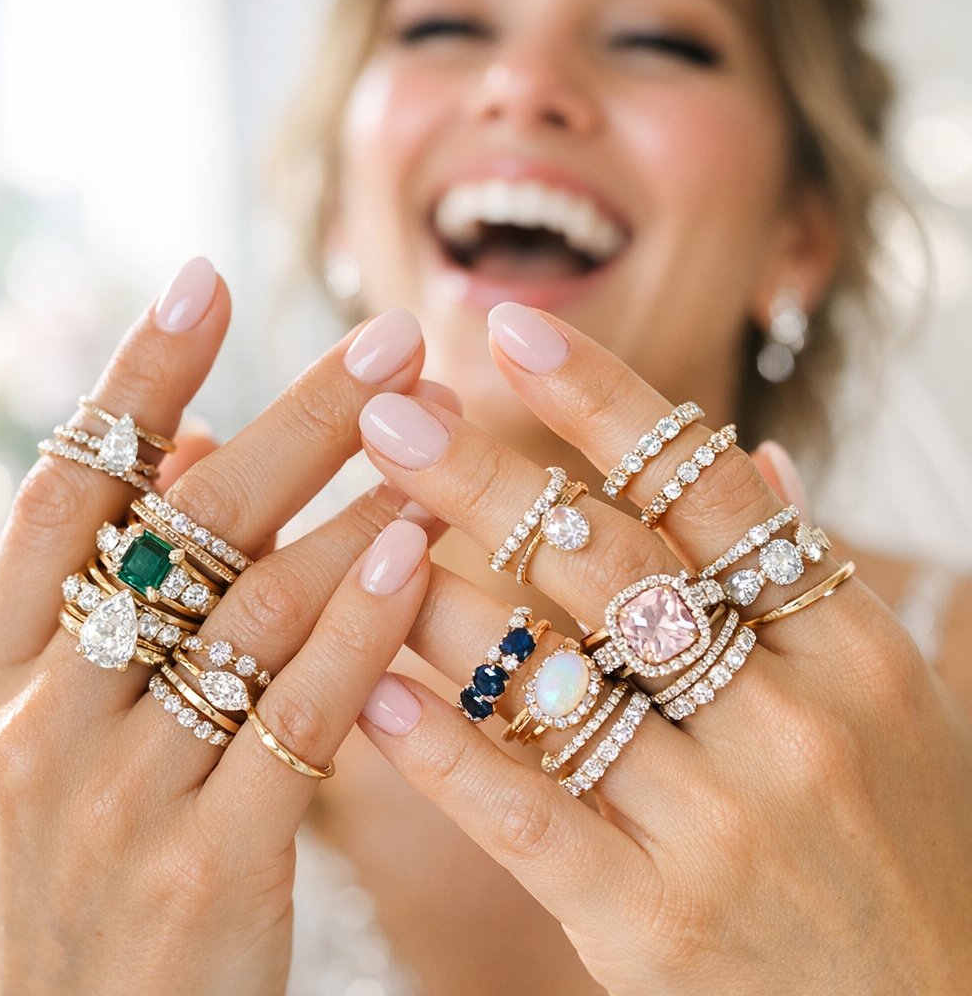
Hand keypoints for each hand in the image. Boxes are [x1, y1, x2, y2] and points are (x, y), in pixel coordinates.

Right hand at [0, 262, 436, 995]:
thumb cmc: (72, 876)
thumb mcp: (53, 733)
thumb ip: (110, 595)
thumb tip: (185, 454)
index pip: (68, 487)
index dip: (137, 378)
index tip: (205, 278)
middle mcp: (41, 716)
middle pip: (185, 525)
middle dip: (297, 420)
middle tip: (392, 337)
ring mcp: (120, 794)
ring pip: (258, 608)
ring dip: (359, 509)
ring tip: (438, 431)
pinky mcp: (210, 867)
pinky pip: (302, 716)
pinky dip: (366, 627)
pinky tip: (425, 554)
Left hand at [356, 301, 971, 994]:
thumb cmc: (907, 843)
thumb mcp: (891, 697)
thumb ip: (810, 578)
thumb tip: (760, 461)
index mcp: (846, 645)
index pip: (705, 487)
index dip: (601, 401)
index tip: (510, 332)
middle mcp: (787, 718)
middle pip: (608, 563)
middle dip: (485, 482)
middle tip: (389, 416)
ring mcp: (722, 825)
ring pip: (551, 680)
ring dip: (436, 606)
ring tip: (354, 539)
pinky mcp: (656, 927)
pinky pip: (530, 821)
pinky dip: (444, 756)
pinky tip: (374, 698)